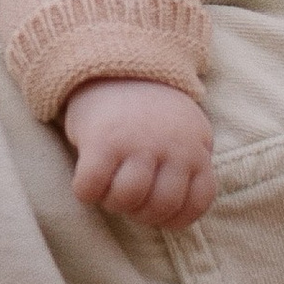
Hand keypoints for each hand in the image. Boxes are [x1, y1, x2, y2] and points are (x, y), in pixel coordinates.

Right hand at [63, 78, 216, 229]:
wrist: (115, 65)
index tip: (158, 213)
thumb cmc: (149, 110)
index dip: (175, 218)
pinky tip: (87, 181)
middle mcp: (172, 147)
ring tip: (108, 187)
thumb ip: (190, 162)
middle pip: (160, 206)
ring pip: (127, 199)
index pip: (197, 202)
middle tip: (128, 199)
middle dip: (140, 213)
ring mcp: (138, 143)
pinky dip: (86, 192)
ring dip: (113, 203)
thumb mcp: (186, 130)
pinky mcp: (103, 141)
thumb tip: (181, 209)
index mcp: (195, 148)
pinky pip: (92, 188)